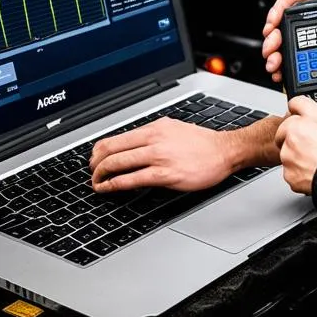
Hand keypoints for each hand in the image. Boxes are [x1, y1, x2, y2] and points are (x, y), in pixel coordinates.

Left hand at [90, 118, 231, 192]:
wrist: (224, 151)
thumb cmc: (203, 143)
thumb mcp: (174, 130)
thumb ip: (153, 137)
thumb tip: (134, 145)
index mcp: (154, 128)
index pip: (115, 138)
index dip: (98, 151)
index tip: (94, 160)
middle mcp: (153, 139)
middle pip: (111, 150)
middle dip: (95, 164)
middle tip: (92, 173)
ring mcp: (158, 156)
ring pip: (117, 163)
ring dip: (101, 175)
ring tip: (96, 183)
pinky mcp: (165, 174)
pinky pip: (132, 179)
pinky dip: (114, 185)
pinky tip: (108, 188)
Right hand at [262, 0, 316, 82]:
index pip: (287, 0)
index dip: (276, 12)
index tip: (272, 25)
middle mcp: (305, 8)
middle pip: (280, 23)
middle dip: (272, 38)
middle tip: (271, 49)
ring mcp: (307, 25)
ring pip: (283, 39)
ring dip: (275, 52)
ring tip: (274, 63)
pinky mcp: (312, 39)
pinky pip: (294, 49)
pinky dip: (285, 60)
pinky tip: (282, 69)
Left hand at [274, 96, 316, 194]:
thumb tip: (313, 117)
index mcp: (303, 120)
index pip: (294, 105)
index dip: (300, 112)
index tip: (301, 115)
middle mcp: (292, 136)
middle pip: (284, 132)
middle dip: (294, 137)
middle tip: (311, 145)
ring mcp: (288, 157)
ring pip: (287, 154)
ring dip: (297, 157)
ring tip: (316, 161)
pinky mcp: (289, 175)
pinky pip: (291, 172)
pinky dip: (300, 173)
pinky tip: (314, 172)